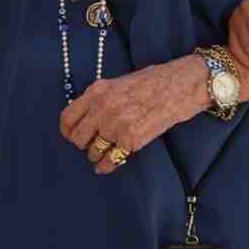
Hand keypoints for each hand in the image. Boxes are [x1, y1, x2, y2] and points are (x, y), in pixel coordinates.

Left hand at [59, 57, 203, 174]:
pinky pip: (111, 160)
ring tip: (104, 153)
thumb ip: (100, 99)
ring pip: (93, 151)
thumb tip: (86, 118)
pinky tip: (107, 166)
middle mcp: (103, 108)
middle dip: (83, 144)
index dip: (68, 131)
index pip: (68, 117)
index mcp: (97, 91)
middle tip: (91, 145)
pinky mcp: (131, 140)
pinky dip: (108, 166)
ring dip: (97, 155)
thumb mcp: (119, 83)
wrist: (180, 86)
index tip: (72, 136)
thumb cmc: (153, 82)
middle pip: (78, 138)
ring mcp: (116, 125)